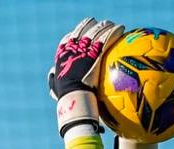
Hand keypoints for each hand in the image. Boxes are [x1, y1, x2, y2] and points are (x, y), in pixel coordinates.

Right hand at [48, 17, 124, 136]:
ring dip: (105, 26)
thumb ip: (54, 80)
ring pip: (96, 31)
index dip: (75, 35)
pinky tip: (121, 30)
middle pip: (83, 30)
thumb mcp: (56, 89)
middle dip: (92, 26)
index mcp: (62, 55)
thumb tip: (52, 75)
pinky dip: (114, 32)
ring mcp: (85, 49)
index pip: (68, 40)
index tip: (82, 35)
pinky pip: (107, 38)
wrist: (75, 98)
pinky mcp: (96, 52)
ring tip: (113, 26)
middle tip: (101, 26)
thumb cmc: (67, 98)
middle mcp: (73, 48)